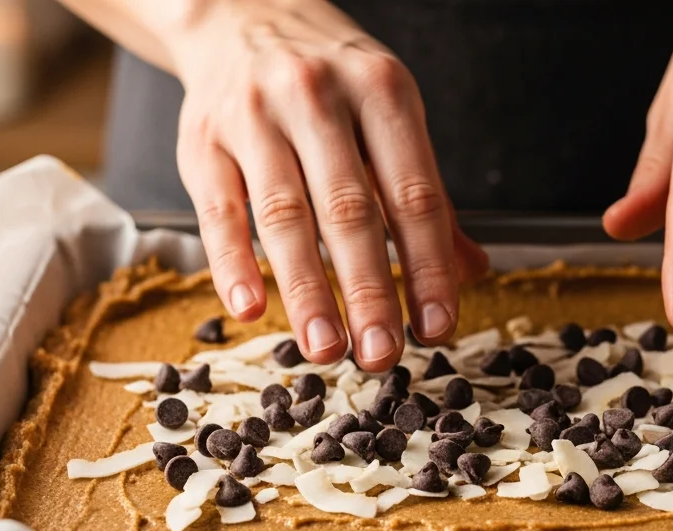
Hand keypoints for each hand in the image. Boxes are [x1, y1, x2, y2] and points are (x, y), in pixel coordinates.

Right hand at [166, 0, 486, 368]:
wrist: (240, 13)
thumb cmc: (331, 81)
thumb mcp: (391, 116)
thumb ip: (427, 197)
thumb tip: (470, 271)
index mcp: (383, 91)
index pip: (414, 194)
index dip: (428, 266)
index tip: (437, 326)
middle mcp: (318, 97)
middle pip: (350, 210)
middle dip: (368, 291)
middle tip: (382, 354)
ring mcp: (255, 117)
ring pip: (284, 216)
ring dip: (307, 291)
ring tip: (327, 349)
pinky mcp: (201, 140)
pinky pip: (217, 211)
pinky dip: (233, 264)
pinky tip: (250, 309)